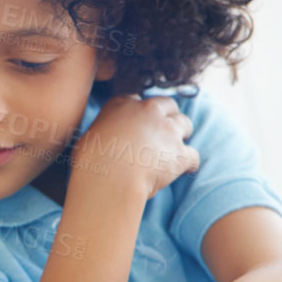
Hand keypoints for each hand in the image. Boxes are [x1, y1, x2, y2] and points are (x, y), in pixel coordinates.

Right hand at [71, 94, 196, 200]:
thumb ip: (103, 131)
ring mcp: (167, 131)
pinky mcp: (180, 153)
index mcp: (122, 105)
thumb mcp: (87, 138)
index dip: (138, 112)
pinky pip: (193, 155)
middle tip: (162, 131)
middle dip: (167, 115)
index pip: (136, 100)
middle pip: (167, 104)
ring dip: (181, 134)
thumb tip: (103, 140)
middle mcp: (148, 112)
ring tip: (173, 148)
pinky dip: (189, 163)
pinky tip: (186, 170)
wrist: (109, 181)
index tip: (136, 122)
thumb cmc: (90, 163)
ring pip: (185, 124)